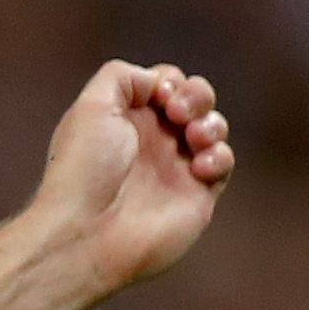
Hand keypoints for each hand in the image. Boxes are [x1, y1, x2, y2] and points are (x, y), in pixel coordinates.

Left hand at [28, 60, 235, 296]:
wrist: (88, 233)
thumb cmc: (85, 170)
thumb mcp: (92, 106)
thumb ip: (122, 77)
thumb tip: (156, 82)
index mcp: (126, 119)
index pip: (165, 83)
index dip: (170, 81)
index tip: (159, 96)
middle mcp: (152, 141)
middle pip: (195, 99)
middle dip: (198, 95)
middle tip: (178, 113)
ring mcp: (175, 168)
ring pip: (214, 128)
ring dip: (211, 123)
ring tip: (192, 138)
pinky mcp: (197, 195)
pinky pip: (223, 163)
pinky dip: (219, 156)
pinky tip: (198, 168)